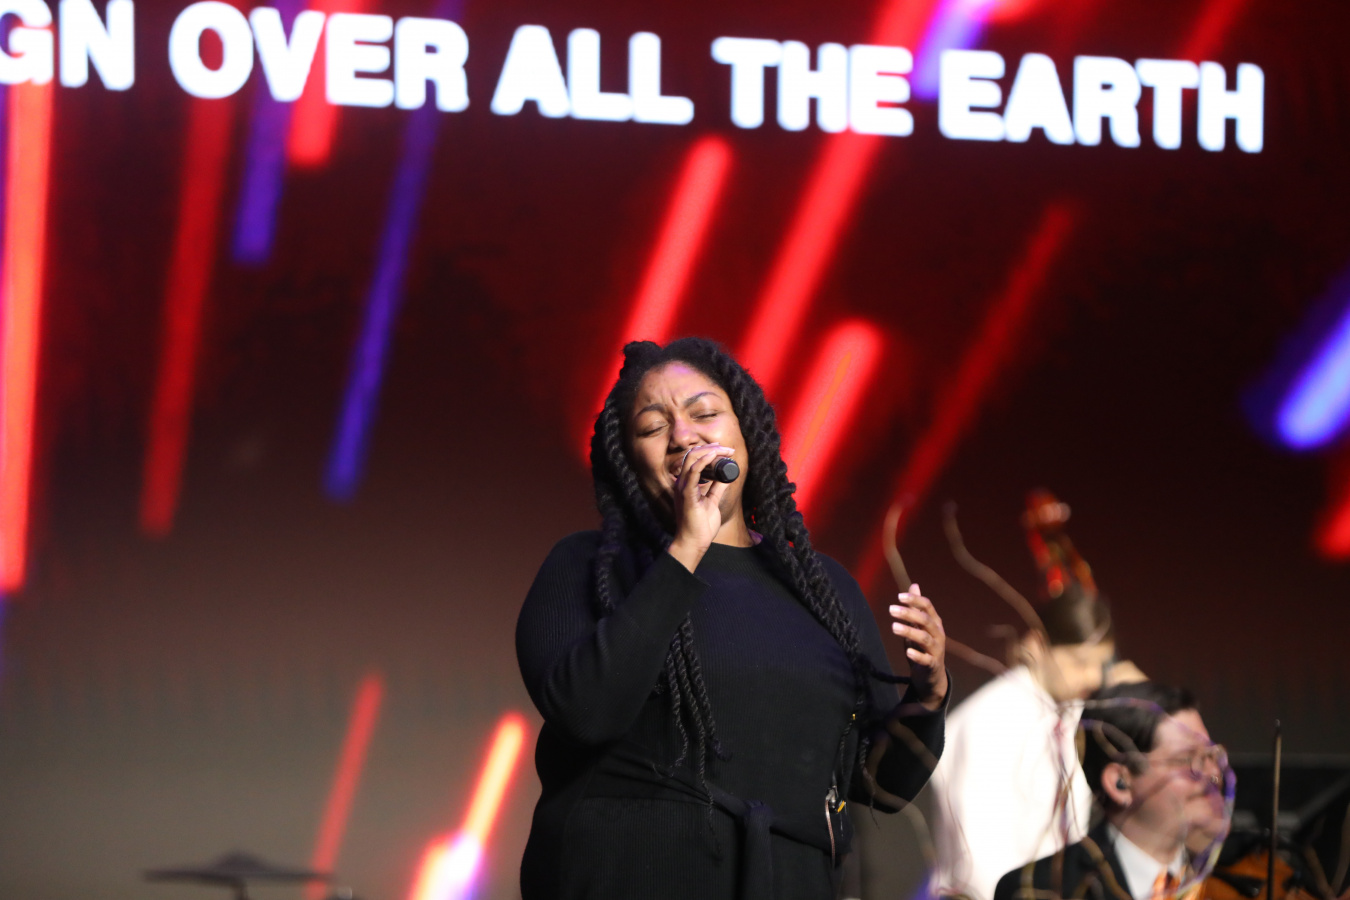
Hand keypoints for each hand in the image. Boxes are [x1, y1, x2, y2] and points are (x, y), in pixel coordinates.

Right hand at [666, 444, 735, 571]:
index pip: (693, 460)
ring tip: (724, 450)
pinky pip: (693, 473)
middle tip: (728, 449)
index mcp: (686, 484)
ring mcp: (683, 488)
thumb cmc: (701, 525)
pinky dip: (703, 462)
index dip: (708, 451)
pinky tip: (713, 456)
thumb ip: (717, 488)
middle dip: (711, 448)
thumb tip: (726, 476)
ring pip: (691, 459)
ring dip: (710, 451)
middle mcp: (682, 483)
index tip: (724, 450)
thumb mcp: (712, 501)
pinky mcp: (687, 495)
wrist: (695, 542)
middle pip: (692, 455)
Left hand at [889, 584, 947, 709]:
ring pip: (924, 639)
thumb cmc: (923, 647)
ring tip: (893, 626)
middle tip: (891, 609)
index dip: (915, 600)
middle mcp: (938, 634)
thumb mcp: (919, 625)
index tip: (899, 596)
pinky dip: (917, 655)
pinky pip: (926, 659)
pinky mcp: (932, 665)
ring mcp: (937, 650)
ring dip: (909, 631)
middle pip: (925, 621)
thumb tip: (914, 585)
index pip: (927, 606)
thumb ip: (916, 607)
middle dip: (909, 613)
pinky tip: (907, 651)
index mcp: (935, 622)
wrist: (931, 675)